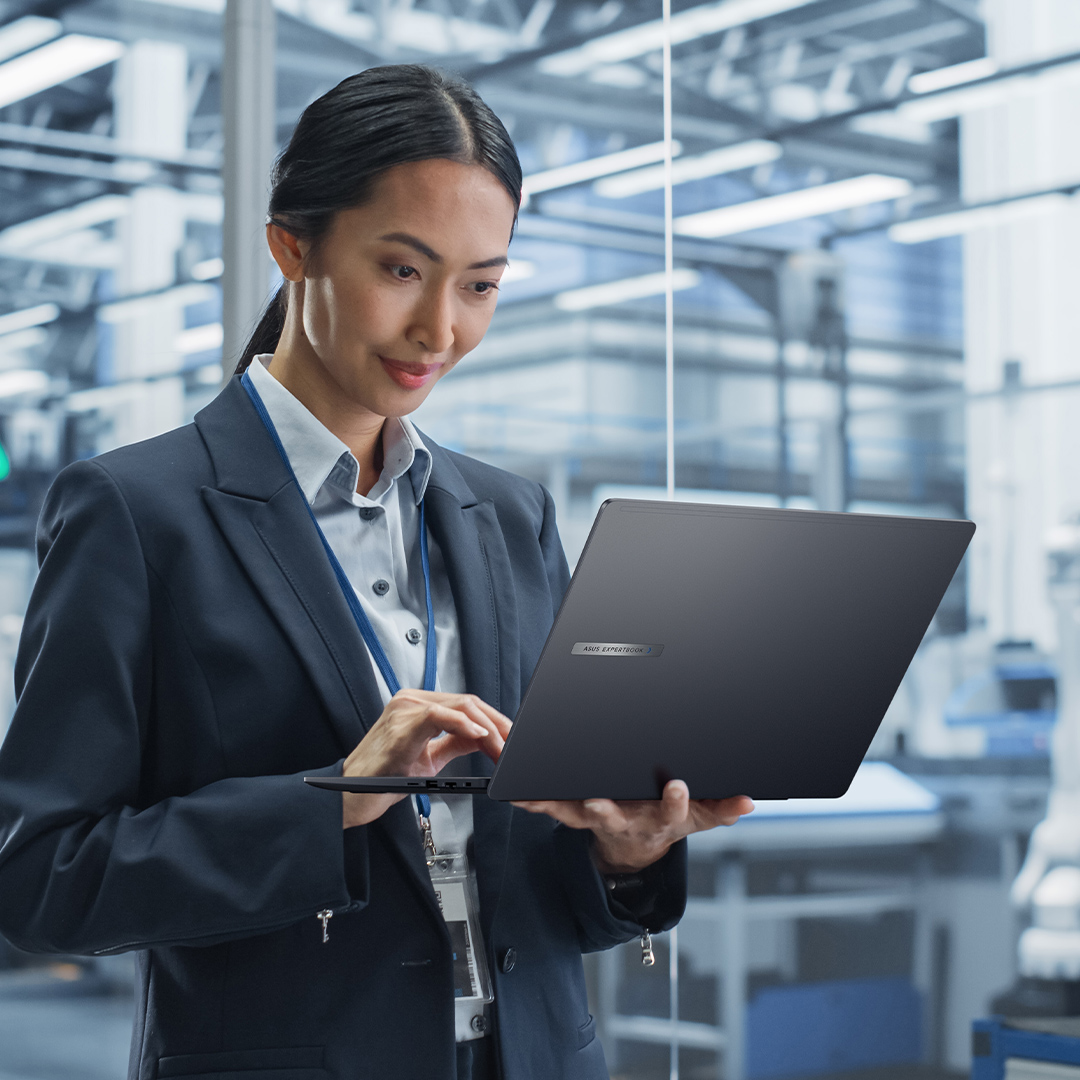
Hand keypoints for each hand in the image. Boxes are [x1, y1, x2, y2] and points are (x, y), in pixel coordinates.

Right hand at [341, 691, 510, 828]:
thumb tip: (485, 739)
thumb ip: (455, 743)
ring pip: (460, 706)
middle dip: (498, 724)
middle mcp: (411, 701)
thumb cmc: (382, 777)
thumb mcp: (429, 757)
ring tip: (502, 747)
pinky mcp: (400, 727)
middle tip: (513, 744)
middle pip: (468, 702)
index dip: (493, 720)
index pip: (465, 704)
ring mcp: (404, 710)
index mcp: (417, 705)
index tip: (511, 738)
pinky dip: (464, 725)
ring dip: (488, 728)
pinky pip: (439, 716)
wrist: (349, 795)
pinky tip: (479, 736)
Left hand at [513, 781, 753, 872]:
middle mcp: (627, 820)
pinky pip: (552, 807)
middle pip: (616, 814)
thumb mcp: (700, 819)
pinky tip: (513, 791)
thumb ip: (723, 808)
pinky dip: (532, 801)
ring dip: (557, 806)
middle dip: (606, 808)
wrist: (636, 846)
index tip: (679, 787)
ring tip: (537, 796)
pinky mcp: (577, 813)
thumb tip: (749, 802)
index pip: (673, 809)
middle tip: (597, 801)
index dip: (676, 800)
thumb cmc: (666, 820)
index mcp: (660, 818)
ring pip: (577, 812)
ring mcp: (599, 817)